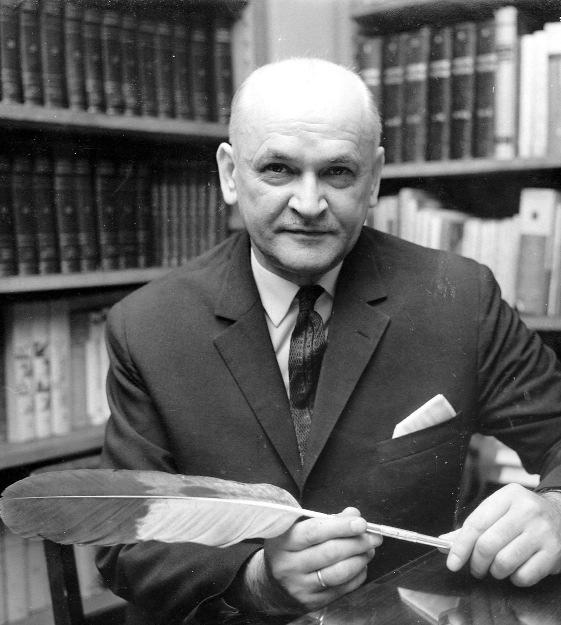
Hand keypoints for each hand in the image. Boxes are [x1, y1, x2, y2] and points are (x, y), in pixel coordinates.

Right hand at [243, 507, 381, 613]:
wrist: (273, 585)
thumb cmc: (290, 549)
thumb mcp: (298, 528)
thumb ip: (326, 519)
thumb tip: (353, 515)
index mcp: (282, 541)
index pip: (314, 531)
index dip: (340, 526)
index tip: (361, 523)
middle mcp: (288, 566)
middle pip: (330, 553)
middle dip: (357, 542)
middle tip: (374, 536)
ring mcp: (300, 587)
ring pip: (338, 573)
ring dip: (360, 559)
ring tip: (370, 550)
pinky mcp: (312, 603)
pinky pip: (342, 589)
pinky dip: (357, 575)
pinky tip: (361, 565)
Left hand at [441, 483, 560, 585]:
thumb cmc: (521, 514)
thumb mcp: (498, 510)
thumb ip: (472, 526)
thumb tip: (444, 543)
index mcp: (508, 496)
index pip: (476, 524)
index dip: (461, 546)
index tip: (452, 562)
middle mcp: (526, 511)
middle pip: (488, 545)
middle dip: (477, 563)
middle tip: (476, 568)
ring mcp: (542, 532)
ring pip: (504, 562)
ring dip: (495, 572)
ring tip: (496, 568)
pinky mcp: (554, 552)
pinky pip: (525, 575)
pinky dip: (515, 579)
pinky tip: (516, 570)